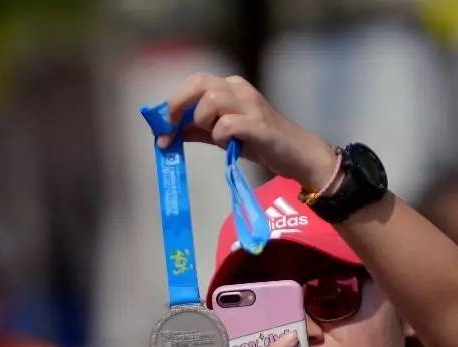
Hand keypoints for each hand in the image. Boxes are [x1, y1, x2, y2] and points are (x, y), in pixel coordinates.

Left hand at [161, 73, 338, 191]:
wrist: (296, 154)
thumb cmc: (260, 142)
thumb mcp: (223, 133)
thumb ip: (197, 130)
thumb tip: (166, 134)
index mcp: (231, 87)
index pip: (194, 82)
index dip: (173, 101)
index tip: (162, 126)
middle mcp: (240, 89)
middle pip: (199, 83)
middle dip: (178, 104)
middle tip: (171, 128)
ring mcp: (250, 105)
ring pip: (211, 100)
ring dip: (203, 121)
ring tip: (215, 137)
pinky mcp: (259, 125)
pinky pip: (227, 124)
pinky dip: (220, 136)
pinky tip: (230, 144)